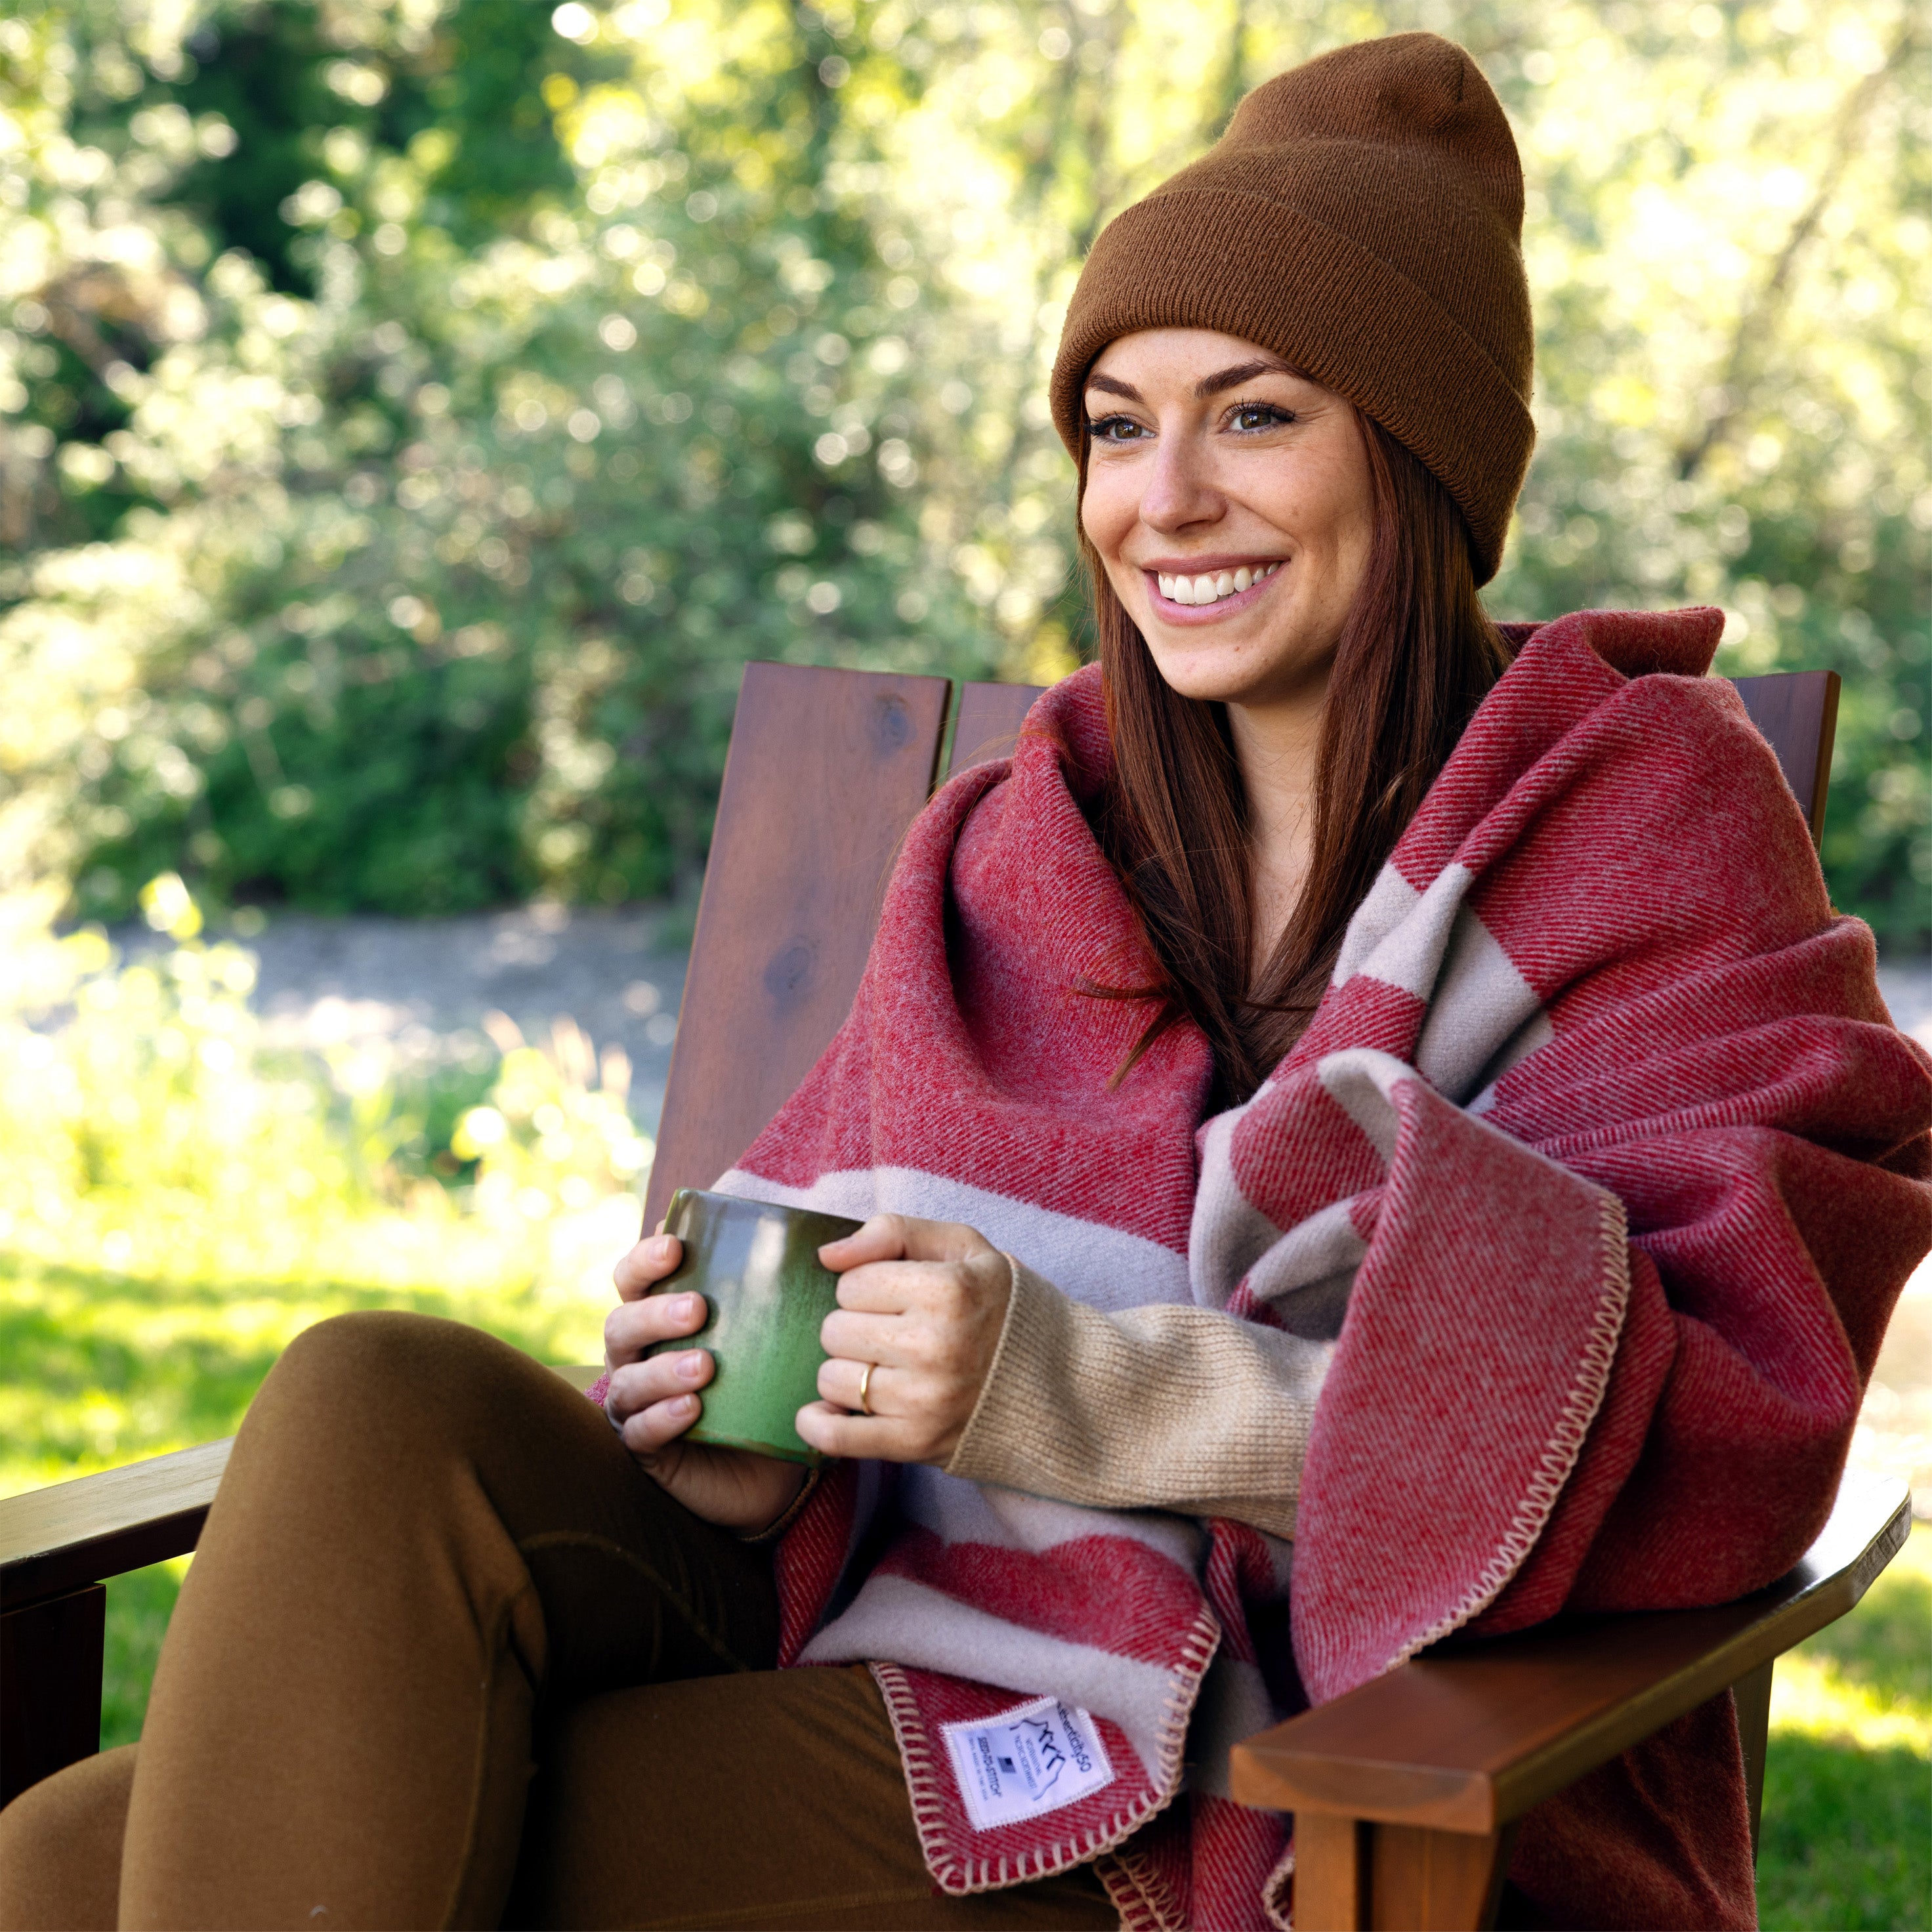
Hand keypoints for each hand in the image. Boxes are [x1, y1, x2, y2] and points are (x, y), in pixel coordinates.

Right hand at [604, 1230, 805, 1534]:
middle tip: (698, 1310)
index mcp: (659, 1320)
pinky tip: (690, 1409)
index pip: (633, 1279)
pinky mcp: (646, 1449)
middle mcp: (638, 1357)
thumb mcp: (774, 1341)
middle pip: (621, 1326)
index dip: (644, 1260)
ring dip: (663, 1370)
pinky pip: (641, 1432)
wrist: (766, 1469)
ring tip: (704, 1367)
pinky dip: (662, 1417)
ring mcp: (635, 1405)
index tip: (675, 1247)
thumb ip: (786, 1299)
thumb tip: (832, 1252)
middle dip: (655, 1314)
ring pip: (627, 1382)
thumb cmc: (765, 1388)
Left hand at [797, 1214, 1011, 1464]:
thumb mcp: (961, 1247)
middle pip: (835, 1330)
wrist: (1054, 1379)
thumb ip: (893, 1232)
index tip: (896, 1296)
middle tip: (892, 1332)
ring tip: (886, 1367)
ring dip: (848, 1371)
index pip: (851, 1283)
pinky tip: (822, 1413)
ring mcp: (925, 1399)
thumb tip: (827, 1256)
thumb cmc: (997, 1303)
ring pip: (832, 1379)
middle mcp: (935, 1346)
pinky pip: (838, 1438)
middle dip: (855, 1326)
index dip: (866, 1285)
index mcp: (948, 1291)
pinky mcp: (917, 1442)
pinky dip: (819, 1426)